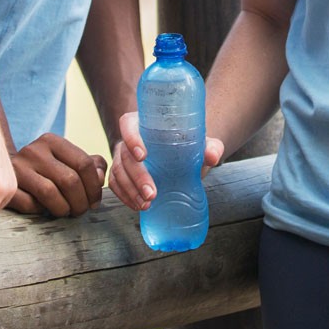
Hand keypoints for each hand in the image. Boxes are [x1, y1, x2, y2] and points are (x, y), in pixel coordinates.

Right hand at [8, 133, 107, 216]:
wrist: (2, 172)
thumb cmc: (44, 170)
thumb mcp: (66, 160)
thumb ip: (89, 165)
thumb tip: (100, 176)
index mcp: (51, 141)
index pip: (84, 163)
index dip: (95, 187)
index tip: (95, 202)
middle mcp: (34, 150)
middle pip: (70, 180)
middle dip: (81, 202)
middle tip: (81, 211)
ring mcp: (17, 168)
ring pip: (50, 193)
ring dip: (64, 209)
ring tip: (66, 212)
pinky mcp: (7, 186)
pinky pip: (30, 204)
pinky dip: (41, 211)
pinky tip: (43, 210)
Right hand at [108, 110, 222, 211]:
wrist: (184, 160)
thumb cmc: (189, 146)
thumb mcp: (201, 144)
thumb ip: (211, 146)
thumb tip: (213, 156)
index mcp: (144, 123)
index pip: (128, 124)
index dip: (131, 138)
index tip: (143, 156)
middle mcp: (129, 139)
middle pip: (124, 154)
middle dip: (137, 176)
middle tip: (152, 193)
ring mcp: (122, 157)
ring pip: (118, 172)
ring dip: (130, 190)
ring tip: (146, 205)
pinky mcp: (121, 173)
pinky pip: (115, 184)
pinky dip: (124, 196)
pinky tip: (137, 206)